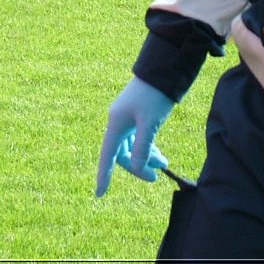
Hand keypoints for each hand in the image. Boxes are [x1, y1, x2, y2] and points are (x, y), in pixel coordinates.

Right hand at [95, 77, 173, 196]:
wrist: (163, 69)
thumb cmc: (154, 95)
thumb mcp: (150, 124)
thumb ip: (142, 148)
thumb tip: (137, 168)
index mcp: (116, 123)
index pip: (108, 156)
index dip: (104, 175)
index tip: (100, 194)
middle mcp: (118, 121)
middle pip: (122, 153)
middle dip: (138, 165)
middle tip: (157, 175)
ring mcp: (127, 117)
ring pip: (132, 146)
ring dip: (146, 156)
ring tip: (163, 163)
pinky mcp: (137, 114)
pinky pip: (137, 137)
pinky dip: (147, 146)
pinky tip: (157, 151)